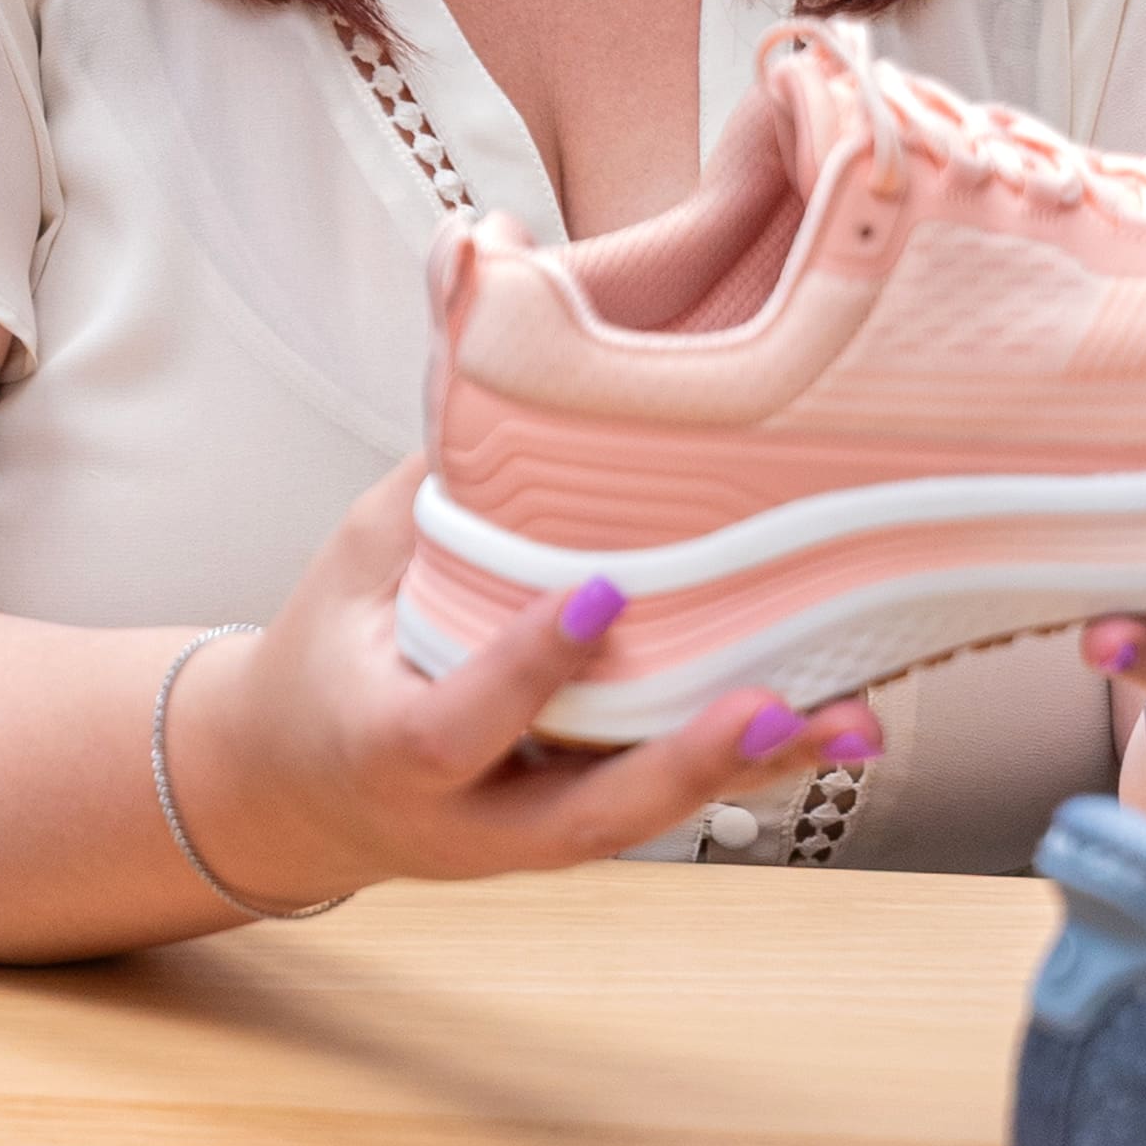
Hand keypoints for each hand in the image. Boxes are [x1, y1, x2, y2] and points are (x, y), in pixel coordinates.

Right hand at [170, 467, 883, 915]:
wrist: (302, 789)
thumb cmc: (335, 656)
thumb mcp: (358, 553)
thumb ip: (438, 469)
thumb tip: (487, 309)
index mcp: (387, 748)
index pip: (457, 724)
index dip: (528, 667)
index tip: (601, 594)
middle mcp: (469, 819)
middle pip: (583, 816)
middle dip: (680, 764)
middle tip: (769, 706)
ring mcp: (533, 836)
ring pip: (646, 819)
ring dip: (748, 774)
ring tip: (843, 723)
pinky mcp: (583, 826)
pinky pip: (668, 805)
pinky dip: (752, 770)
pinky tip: (834, 731)